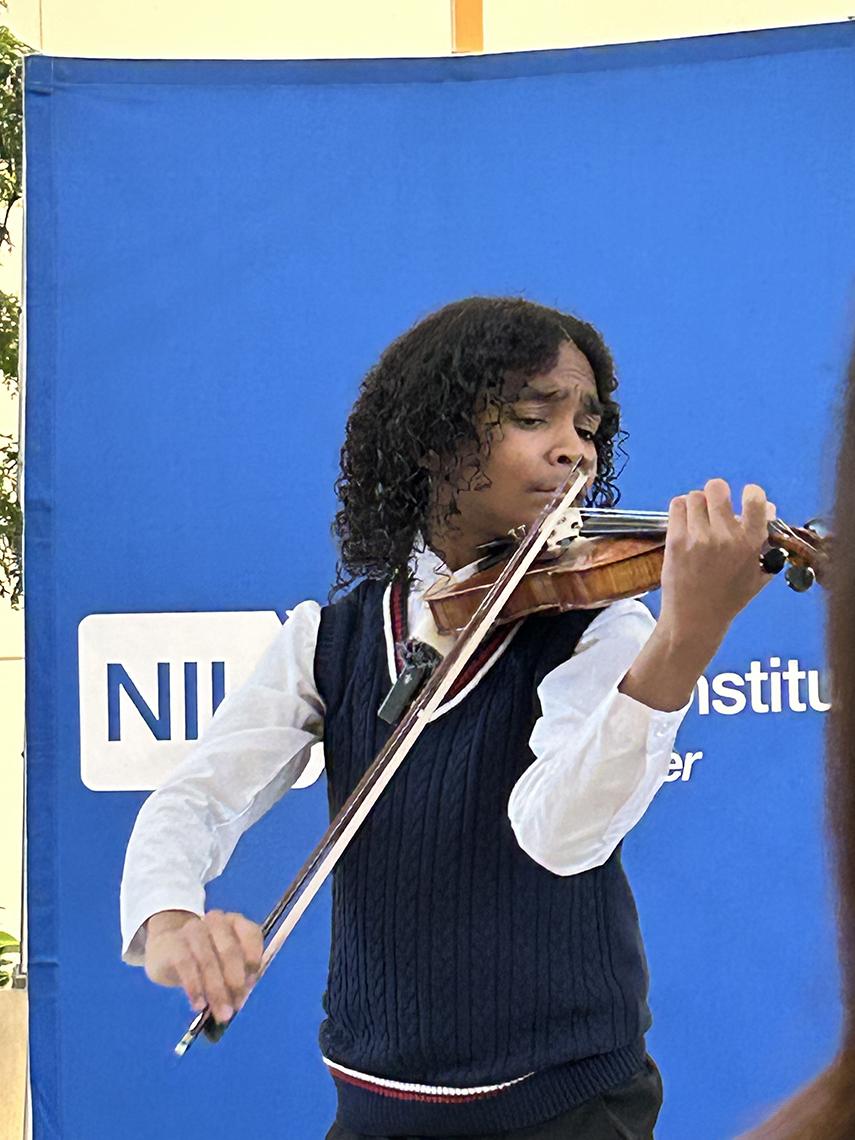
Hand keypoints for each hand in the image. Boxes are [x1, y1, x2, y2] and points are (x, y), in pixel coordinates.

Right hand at [144, 909, 262, 1023]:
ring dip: (216, 990)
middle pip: (230, 950)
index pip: (251, 934)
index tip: (251, 984)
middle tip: (236, 1007)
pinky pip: (186, 965)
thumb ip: (236, 977)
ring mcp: (194, 929)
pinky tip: (199, 1005)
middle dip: (235, 982)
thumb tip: (240, 999)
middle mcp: (216, 921)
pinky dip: (195, 987)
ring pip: (207, 960)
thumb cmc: (204, 958)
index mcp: (236, 922)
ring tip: (220, 1013)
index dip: (253, 959)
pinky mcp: (174, 943)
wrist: (166, 949)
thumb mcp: (224, 965)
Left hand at [660, 478, 774, 641]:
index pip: (755, 498)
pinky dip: (681, 509)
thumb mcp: (759, 573)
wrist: (696, 618)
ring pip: (694, 496)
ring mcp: (699, 537)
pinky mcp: (676, 540)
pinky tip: (685, 522)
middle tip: (715, 507)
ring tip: (698, 520)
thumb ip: (765, 541)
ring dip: (697, 504)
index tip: (745, 498)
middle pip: (717, 488)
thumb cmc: (729, 598)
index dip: (750, 493)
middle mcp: (726, 536)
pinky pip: (677, 506)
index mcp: (751, 542)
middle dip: (717, 494)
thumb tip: (767, 509)